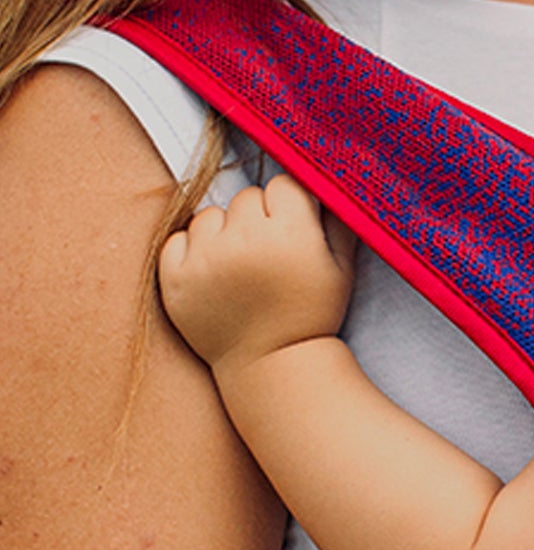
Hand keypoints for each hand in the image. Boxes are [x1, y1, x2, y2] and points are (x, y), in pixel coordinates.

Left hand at [159, 174, 355, 371]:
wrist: (273, 366)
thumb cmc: (311, 316)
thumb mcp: (341, 269)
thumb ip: (338, 220)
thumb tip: (332, 183)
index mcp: (291, 234)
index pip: (283, 185)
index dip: (289, 206)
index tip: (291, 229)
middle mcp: (246, 241)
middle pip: (246, 198)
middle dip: (257, 219)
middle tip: (267, 254)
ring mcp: (206, 259)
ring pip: (210, 215)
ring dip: (222, 233)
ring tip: (239, 266)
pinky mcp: (175, 277)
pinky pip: (178, 238)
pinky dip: (192, 251)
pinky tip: (213, 274)